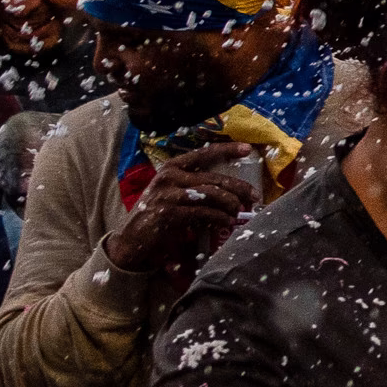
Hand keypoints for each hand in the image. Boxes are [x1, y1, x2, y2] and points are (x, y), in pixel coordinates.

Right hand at [113, 143, 256, 291]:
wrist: (132, 238)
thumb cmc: (157, 214)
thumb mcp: (175, 194)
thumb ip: (197, 188)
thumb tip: (232, 193)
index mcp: (172, 167)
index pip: (203, 153)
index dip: (227, 150)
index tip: (248, 148)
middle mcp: (169, 176)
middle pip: (213, 178)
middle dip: (238, 187)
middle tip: (254, 196)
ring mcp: (167, 194)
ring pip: (210, 194)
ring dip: (230, 204)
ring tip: (240, 212)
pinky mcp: (168, 213)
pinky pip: (202, 212)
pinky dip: (218, 217)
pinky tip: (226, 222)